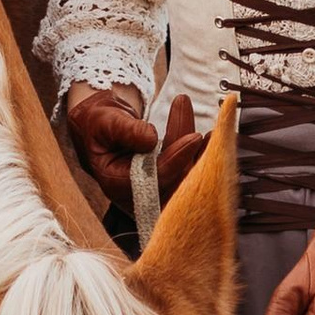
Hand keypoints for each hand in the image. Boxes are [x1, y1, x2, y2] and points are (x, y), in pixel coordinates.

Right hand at [64, 83, 206, 210]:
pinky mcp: (164, 185)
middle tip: (210, 133)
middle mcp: (135, 195)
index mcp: (115, 183)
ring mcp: (151, 193)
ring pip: (183, 178)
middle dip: (193, 156)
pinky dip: (198, 155)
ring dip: (200, 155)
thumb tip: (150, 138)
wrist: (101, 128)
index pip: (152, 178)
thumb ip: (126, 129)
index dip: (175, 159)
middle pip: (173, 181)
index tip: (194, 137)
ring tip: (215, 132)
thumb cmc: (100, 123)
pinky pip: (186, 174)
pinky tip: (211, 138)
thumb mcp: (105, 120)